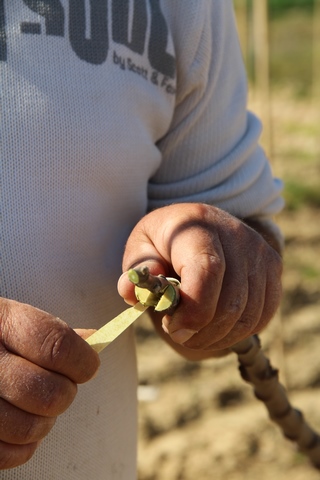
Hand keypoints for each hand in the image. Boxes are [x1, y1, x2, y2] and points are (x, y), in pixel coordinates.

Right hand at [0, 298, 99, 468]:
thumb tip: (92, 340)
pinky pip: (9, 453)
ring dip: (45, 421)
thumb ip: (50, 332)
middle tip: (60, 385)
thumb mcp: (11, 319)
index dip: (83, 361)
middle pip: (50, 393)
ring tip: (37, 404)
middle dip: (65, 393)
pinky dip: (24, 444)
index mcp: (1, 323)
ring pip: (30, 428)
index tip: (88, 365)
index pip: (58, 347)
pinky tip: (19, 420)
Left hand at [118, 203, 281, 350]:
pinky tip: (217, 329)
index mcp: (198, 225)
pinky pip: (264, 313)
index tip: (172, 327)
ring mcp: (259, 251)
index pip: (208, 270)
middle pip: (231, 301)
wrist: (199, 224)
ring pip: (249, 314)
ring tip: (195, 335)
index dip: (193, 310)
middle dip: (202, 331)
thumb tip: (131, 290)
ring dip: (219, 337)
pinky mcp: (272, 266)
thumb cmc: (165, 241)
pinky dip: (240, 332)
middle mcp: (236, 234)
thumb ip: (136, 269)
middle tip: (179, 335)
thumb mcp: (141, 247)